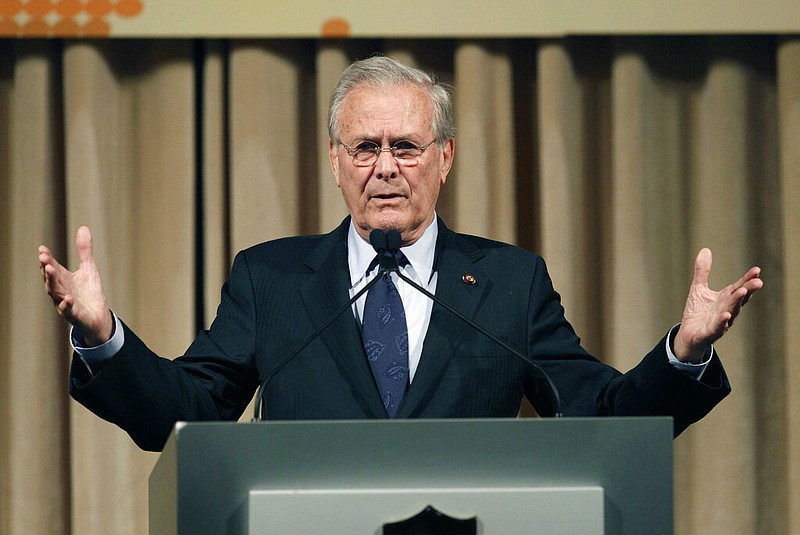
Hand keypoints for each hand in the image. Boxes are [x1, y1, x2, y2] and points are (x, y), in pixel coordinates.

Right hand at [39, 226, 112, 345]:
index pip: (52, 267)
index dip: (47, 259)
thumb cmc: (90, 293)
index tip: (42, 249)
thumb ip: (84, 251)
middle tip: (44, 258)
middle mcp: (61, 291)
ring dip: (52, 283)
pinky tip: (68, 299)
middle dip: (47, 268)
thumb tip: (83, 227)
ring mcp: (66, 303)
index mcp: (63, 279)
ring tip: (50, 271)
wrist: (99, 316)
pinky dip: (67, 304)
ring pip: (56, 293)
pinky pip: (68, 310)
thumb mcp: (89, 268)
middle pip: (51, 279)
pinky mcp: (75, 315)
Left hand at [674, 248, 762, 362]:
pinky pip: (717, 327)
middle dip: (748, 290)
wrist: (687, 335)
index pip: (739, 287)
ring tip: (742, 292)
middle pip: (739, 299)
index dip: (747, 279)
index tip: (757, 270)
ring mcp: (720, 322)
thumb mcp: (698, 289)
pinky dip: (722, 322)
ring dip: (737, 302)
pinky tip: (726, 315)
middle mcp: (727, 310)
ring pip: (731, 311)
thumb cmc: (697, 312)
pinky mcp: (710, 333)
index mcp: (725, 299)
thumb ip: (702, 271)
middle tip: (757, 281)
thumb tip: (705, 250)